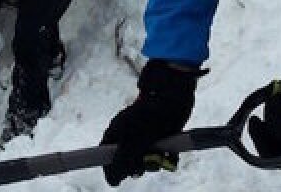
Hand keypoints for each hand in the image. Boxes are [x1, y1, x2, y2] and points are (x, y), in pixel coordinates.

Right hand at [101, 60, 202, 185]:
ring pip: (147, 159)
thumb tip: (112, 182)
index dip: (113, 168)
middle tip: (145, 164)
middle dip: (138, 166)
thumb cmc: (149, 119)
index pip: (107, 156)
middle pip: (128, 161)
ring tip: (161, 156)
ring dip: (155, 162)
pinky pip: (162, 154)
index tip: (122, 177)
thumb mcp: (132, 144)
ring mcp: (146, 135)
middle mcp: (129, 134)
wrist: (174, 97)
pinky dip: (167, 158)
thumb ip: (120, 164)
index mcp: (116, 132)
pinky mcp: (162, 135)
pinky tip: (171, 155)